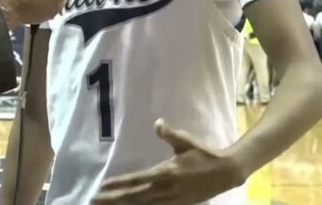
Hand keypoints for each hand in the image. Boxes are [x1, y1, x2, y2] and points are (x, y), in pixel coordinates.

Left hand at [93, 119, 245, 204]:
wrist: (227, 172)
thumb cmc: (204, 154)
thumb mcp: (186, 141)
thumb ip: (170, 134)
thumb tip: (157, 123)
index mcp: (166, 173)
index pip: (136, 180)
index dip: (118, 185)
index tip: (101, 187)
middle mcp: (166, 189)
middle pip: (135, 197)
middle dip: (114, 200)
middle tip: (94, 200)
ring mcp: (172, 200)